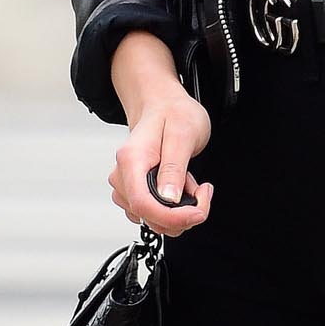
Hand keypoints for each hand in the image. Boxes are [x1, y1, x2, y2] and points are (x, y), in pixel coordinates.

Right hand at [108, 29, 212, 235]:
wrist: (162, 105)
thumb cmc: (173, 113)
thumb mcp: (182, 134)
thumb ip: (174, 167)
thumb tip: (169, 198)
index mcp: (131, 161)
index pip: (144, 205)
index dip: (173, 217)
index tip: (197, 212)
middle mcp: (123, 176)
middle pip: (150, 217)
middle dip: (182, 213)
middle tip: (201, 189)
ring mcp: (127, 186)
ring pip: (153, 220)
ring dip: (179, 210)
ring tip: (189, 181)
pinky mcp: (135, 193)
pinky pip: (155, 214)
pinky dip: (174, 208)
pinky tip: (180, 187)